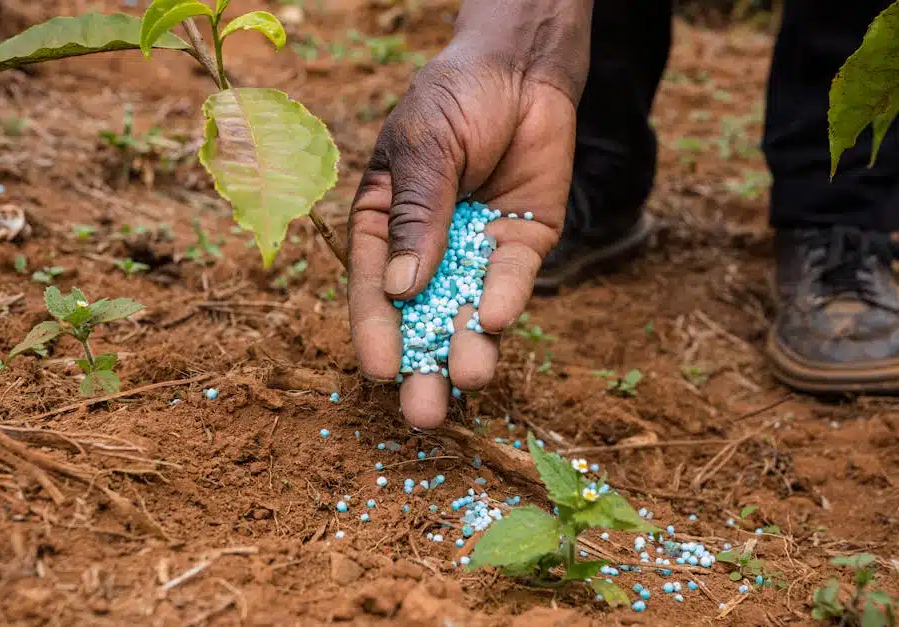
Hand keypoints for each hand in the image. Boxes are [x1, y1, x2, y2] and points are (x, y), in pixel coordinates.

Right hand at [347, 1, 592, 427]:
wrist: (522, 67)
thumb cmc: (454, 98)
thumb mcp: (424, 148)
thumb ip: (417, 216)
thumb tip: (402, 289)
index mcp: (386, 224)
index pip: (376, 286)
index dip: (376, 329)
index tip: (379, 371)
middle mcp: (429, 248)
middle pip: (423, 316)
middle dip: (424, 364)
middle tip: (423, 415)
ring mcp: (476, 250)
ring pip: (469, 310)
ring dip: (467, 347)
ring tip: (468, 381)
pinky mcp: (522, 245)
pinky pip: (512, 279)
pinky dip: (504, 300)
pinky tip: (495, 322)